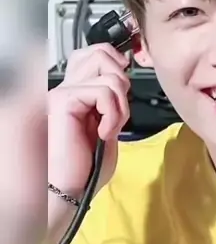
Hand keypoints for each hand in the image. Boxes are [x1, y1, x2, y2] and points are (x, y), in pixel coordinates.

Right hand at [48, 43, 130, 196]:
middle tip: (118, 109)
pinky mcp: (63, 101)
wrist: (71, 191)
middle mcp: (66, 87)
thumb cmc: (87, 167)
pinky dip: (114, 114)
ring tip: (111, 128)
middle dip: (122, 80)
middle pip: (100, 53)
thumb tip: (122, 76)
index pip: (93, 54)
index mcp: (76, 92)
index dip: (115, 60)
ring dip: (121, 105)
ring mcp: (62, 92)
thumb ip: (112, 100)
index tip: (124, 85)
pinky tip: (104, 133)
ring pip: (109, 75)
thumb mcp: (108, 126)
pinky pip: (104, 92)